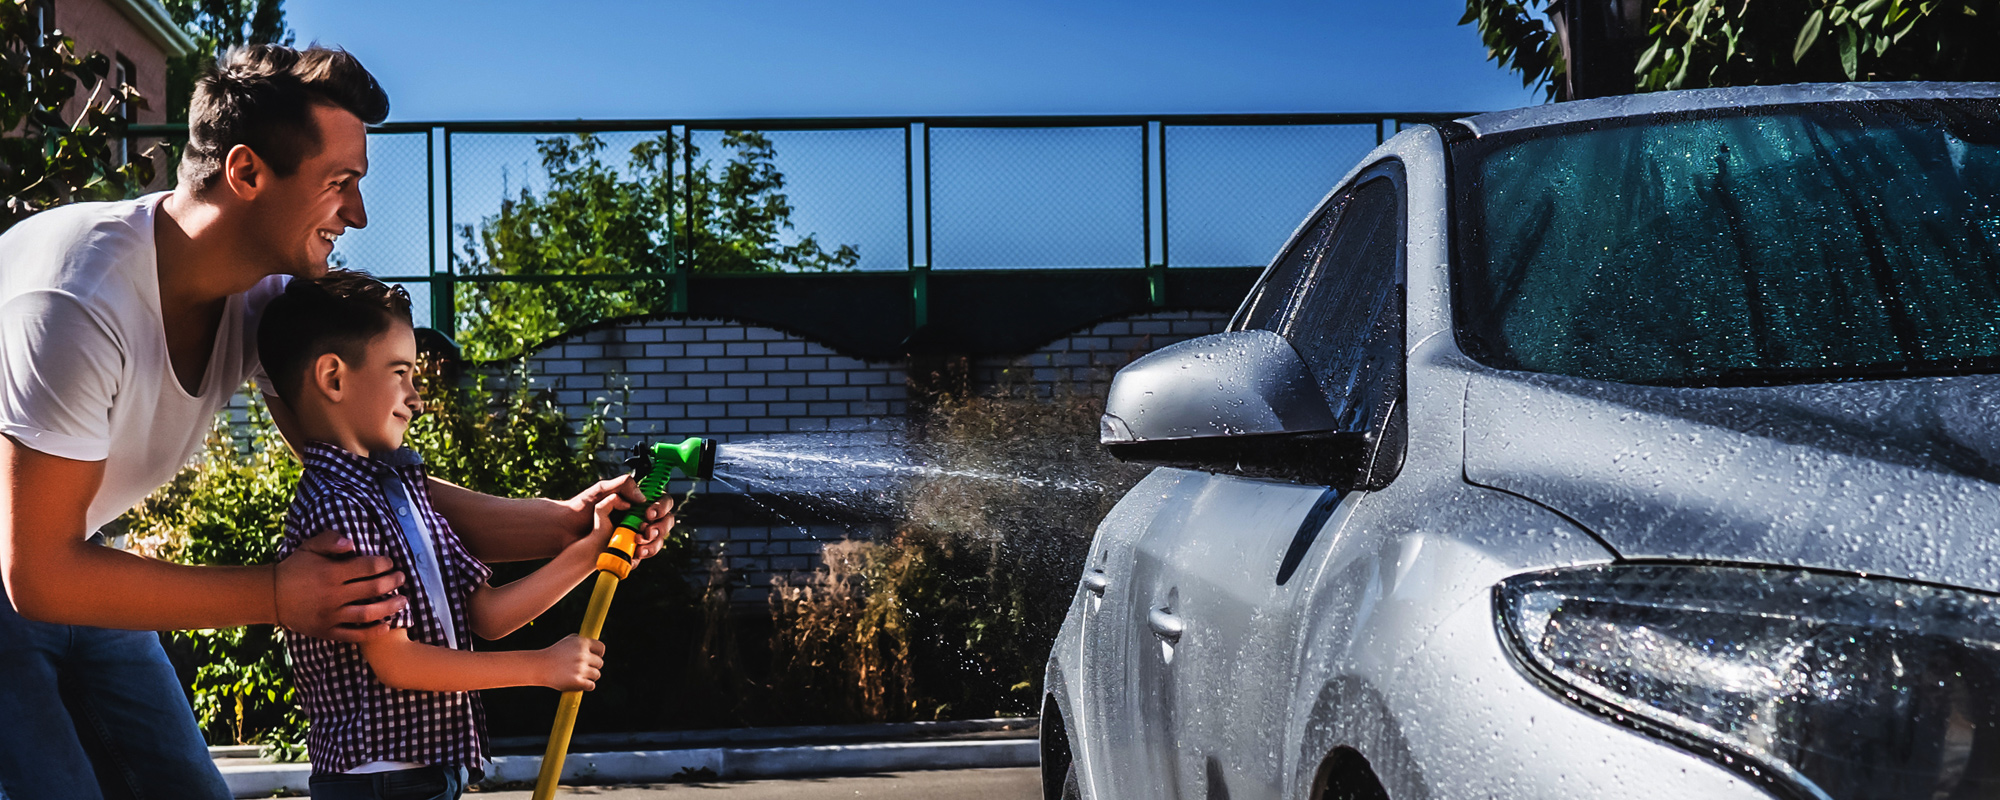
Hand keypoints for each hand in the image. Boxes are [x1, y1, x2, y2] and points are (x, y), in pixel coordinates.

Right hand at [275, 530, 406, 641]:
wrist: (271, 596)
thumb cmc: (295, 568)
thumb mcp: (309, 547)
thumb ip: (330, 540)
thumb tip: (352, 543)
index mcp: (330, 573)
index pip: (367, 568)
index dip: (384, 564)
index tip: (390, 563)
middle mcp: (332, 595)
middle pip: (372, 590)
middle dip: (392, 583)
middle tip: (402, 578)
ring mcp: (330, 616)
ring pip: (367, 614)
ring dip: (389, 608)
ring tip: (403, 601)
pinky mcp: (327, 631)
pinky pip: (354, 635)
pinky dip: (372, 633)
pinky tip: (386, 627)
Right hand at [540, 634, 604, 691]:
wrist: (540, 666)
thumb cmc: (554, 653)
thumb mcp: (567, 641)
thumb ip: (583, 641)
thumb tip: (598, 647)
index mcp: (582, 643)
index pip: (601, 648)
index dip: (598, 654)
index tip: (594, 657)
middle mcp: (582, 655)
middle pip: (600, 663)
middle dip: (592, 666)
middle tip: (581, 668)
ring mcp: (580, 669)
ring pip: (597, 675)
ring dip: (590, 676)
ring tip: (578, 675)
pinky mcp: (577, 681)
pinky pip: (591, 685)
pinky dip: (587, 686)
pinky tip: (579, 683)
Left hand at [564, 475, 675, 560]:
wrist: (566, 531)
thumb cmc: (582, 508)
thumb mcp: (601, 490)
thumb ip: (622, 485)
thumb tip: (643, 498)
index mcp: (637, 502)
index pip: (662, 501)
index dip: (661, 507)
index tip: (648, 514)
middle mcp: (639, 518)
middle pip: (665, 522)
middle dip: (659, 528)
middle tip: (645, 532)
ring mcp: (636, 535)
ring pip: (658, 540)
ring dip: (653, 544)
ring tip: (638, 547)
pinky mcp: (629, 550)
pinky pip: (644, 555)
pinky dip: (642, 556)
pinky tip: (633, 556)